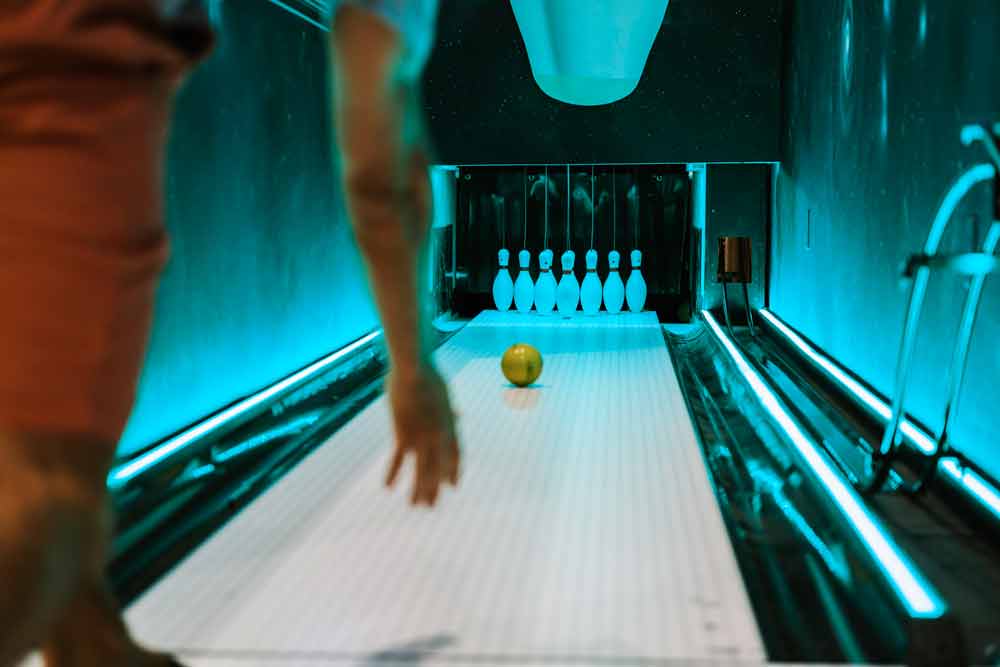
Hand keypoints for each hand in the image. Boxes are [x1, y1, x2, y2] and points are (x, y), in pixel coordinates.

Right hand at [386, 364, 459, 505]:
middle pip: (438, 468)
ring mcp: (423, 437)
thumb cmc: (429, 376)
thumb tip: (459, 415)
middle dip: (434, 488)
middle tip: (429, 505)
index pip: (455, 455)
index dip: (453, 472)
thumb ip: (449, 410)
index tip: (452, 486)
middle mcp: (439, 436)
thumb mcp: (444, 395)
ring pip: (421, 470)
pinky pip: (398, 459)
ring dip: (417, 490)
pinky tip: (387, 487)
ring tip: (413, 505)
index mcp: (450, 425)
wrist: (415, 369)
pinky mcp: (404, 434)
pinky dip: (392, 473)